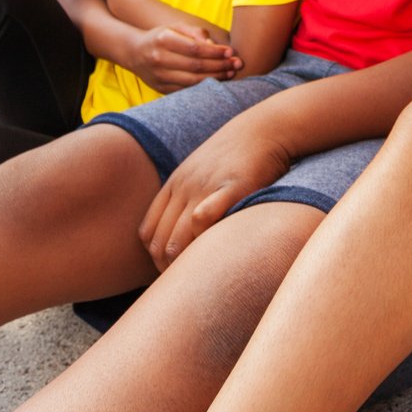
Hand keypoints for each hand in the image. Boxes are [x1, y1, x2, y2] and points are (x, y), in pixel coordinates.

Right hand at [121, 25, 239, 93]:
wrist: (134, 52)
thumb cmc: (161, 37)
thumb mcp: (175, 27)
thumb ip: (196, 32)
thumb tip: (214, 45)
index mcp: (163, 40)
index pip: (195, 48)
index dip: (215, 52)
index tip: (230, 52)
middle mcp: (159, 59)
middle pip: (195, 66)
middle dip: (220, 66)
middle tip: (237, 64)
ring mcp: (158, 76)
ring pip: (192, 81)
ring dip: (214, 78)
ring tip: (230, 73)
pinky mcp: (160, 88)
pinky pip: (185, 90)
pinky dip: (202, 88)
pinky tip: (215, 82)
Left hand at [141, 122, 291, 269]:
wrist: (263, 129)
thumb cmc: (235, 156)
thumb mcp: (201, 172)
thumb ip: (187, 198)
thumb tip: (182, 233)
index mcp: (174, 185)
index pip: (148, 232)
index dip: (155, 258)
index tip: (171, 271)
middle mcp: (184, 187)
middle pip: (161, 241)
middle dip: (168, 268)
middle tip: (186, 282)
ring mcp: (205, 188)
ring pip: (179, 238)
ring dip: (185, 263)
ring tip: (199, 277)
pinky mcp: (231, 189)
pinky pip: (204, 217)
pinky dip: (202, 238)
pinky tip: (213, 251)